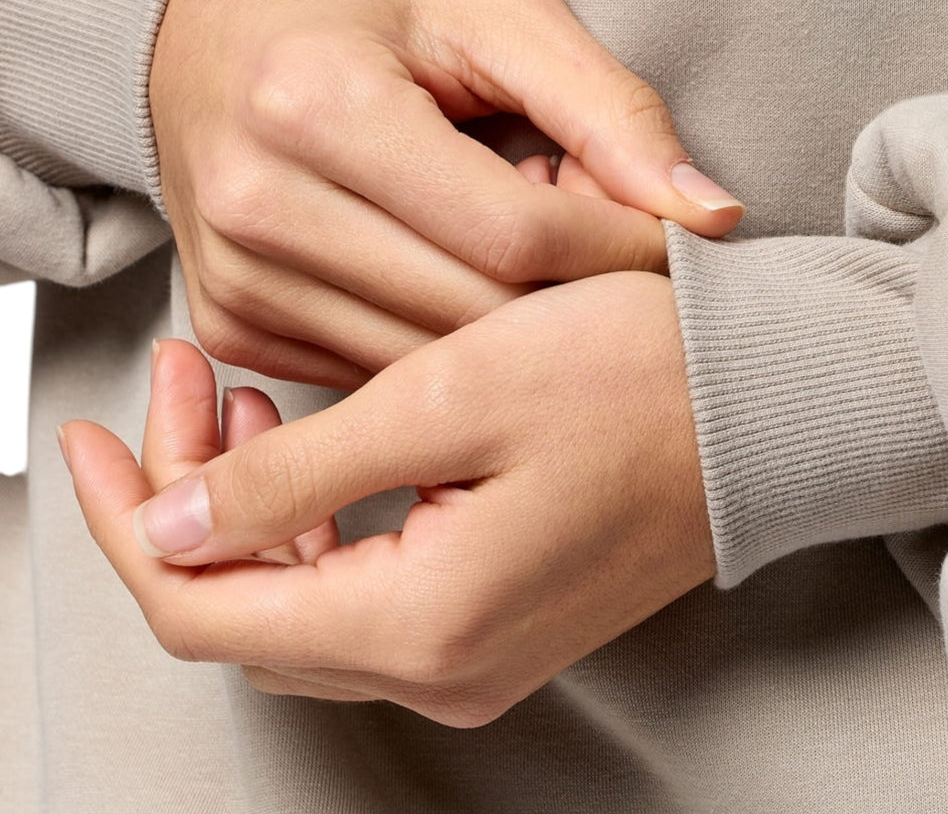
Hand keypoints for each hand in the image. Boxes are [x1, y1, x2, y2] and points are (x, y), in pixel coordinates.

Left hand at [61, 272, 715, 725]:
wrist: (766, 404)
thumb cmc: (631, 376)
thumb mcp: (448, 396)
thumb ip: (300, 477)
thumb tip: (177, 527)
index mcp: (424, 617)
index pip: (206, 606)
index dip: (127, 518)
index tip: (89, 431)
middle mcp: (446, 663)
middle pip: (246, 613)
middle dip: (187, 502)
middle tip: (182, 385)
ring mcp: (479, 650)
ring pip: (300, 604)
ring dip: (249, 513)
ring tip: (238, 402)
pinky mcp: (503, 616)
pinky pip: (365, 592)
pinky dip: (315, 528)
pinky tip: (315, 447)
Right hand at [150, 0, 742, 387]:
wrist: (202, 15)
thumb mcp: (493, 9)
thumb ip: (607, 109)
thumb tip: (711, 216)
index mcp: (318, 102)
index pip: (516, 236)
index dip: (619, 247)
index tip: (667, 234)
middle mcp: (258, 203)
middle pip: (477, 313)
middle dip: (574, 297)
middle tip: (609, 245)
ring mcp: (236, 277)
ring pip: (431, 366)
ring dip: (514, 330)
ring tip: (533, 254)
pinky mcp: (233, 322)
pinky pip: (379, 373)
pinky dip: (445, 344)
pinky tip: (460, 280)